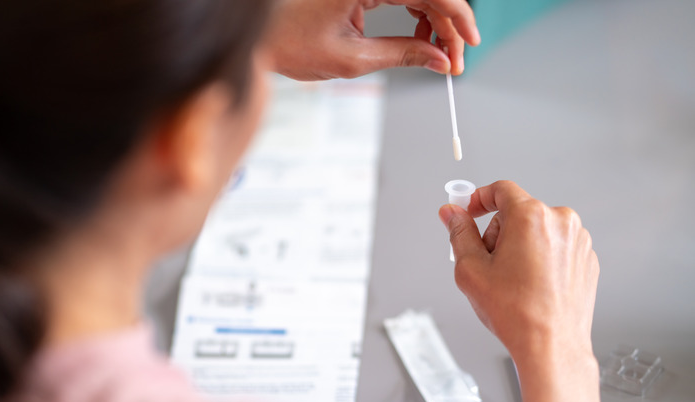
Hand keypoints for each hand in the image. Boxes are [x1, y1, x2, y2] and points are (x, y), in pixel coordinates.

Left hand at [265, 0, 479, 80]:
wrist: (259, 38)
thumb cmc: (291, 44)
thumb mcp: (352, 58)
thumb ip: (402, 55)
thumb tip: (439, 60)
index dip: (457, 16)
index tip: (468, 43)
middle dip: (448, 25)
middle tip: (454, 60)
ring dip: (435, 20)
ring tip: (437, 53)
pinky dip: (417, 13)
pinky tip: (421, 37)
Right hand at [439, 180, 602, 401]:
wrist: (552, 346)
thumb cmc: (516, 313)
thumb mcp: (471, 269)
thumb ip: (459, 233)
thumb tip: (451, 213)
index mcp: (531, 217)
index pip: (501, 189)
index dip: (479, 198)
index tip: (470, 211)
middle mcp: (560, 222)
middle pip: (518, 212)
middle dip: (499, 232)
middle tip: (489, 263)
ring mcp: (578, 240)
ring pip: (538, 229)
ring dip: (520, 245)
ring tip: (512, 280)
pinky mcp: (587, 259)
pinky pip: (556, 246)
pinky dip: (541, 258)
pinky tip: (531, 285)